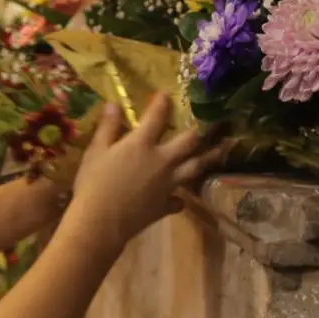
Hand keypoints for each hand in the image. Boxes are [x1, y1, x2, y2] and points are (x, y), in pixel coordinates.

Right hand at [66, 96, 220, 247]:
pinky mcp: (165, 206)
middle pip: (189, 142)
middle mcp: (162, 161)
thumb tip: (114, 103)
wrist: (101, 223)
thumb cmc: (94, 184)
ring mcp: (168, 185)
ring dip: (210, 157)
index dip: (162, 103)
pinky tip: (180, 198)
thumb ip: (108, 127)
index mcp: (142, 144)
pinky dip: (180, 198)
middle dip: (204, 128)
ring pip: (195, 168)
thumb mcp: (96, 151)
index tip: (167, 94)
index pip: (156, 117)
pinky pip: (178, 200)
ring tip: (224, 148)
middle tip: (218, 120)